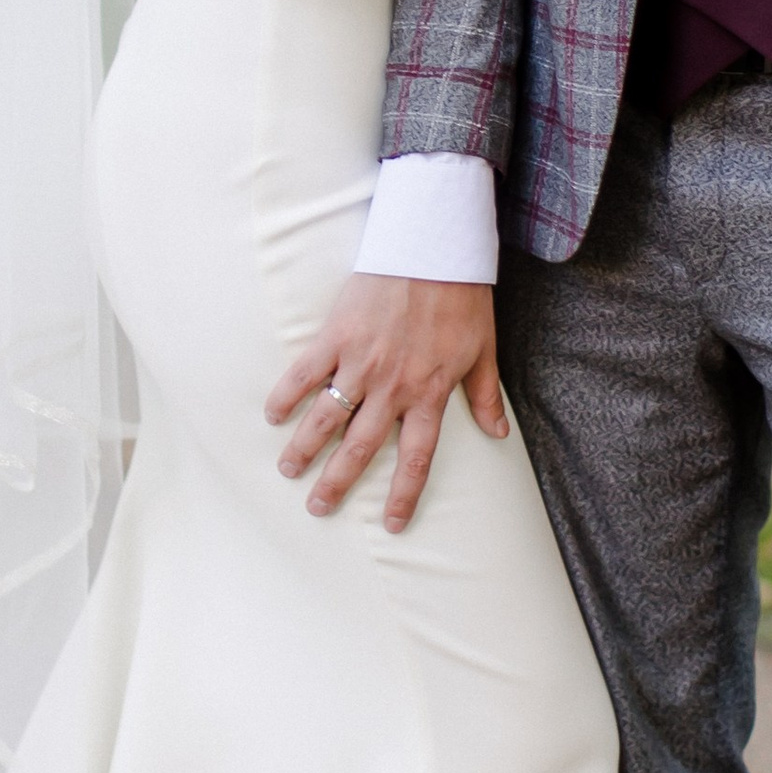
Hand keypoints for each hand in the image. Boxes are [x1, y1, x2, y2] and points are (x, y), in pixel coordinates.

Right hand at [265, 274, 505, 531]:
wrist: (433, 248)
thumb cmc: (462, 297)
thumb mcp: (483, 350)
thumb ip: (484, 395)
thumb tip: (499, 434)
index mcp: (428, 394)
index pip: (415, 458)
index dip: (403, 494)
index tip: (392, 524)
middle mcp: (392, 387)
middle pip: (360, 447)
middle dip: (337, 482)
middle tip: (317, 506)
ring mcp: (361, 363)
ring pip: (327, 417)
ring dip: (304, 447)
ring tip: (288, 469)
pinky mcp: (337, 335)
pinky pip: (305, 373)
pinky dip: (286, 395)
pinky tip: (273, 414)